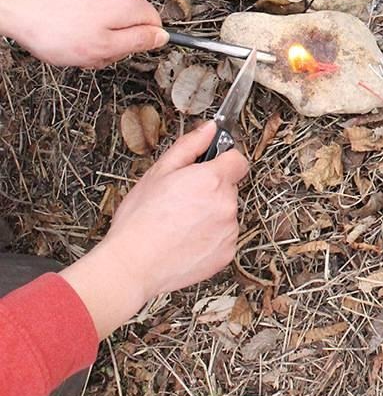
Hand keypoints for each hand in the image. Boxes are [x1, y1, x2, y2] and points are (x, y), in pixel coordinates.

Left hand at [0, 0, 167, 67]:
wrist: (20, 10)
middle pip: (135, 19)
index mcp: (128, 2)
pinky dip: (91, 20)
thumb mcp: (104, 47)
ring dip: (103, 32)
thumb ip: (139, 42)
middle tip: (94, 50)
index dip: (140, 42)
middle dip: (118, 39)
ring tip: (79, 41)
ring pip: (117, 14)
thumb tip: (163, 37)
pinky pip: (101, 6)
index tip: (119, 50)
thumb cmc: (57, 31)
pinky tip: (73, 29)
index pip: (155, 24)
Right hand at [61, 123, 249, 337]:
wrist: (131, 267)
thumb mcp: (159, 172)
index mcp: (212, 180)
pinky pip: (223, 237)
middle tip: (181, 201)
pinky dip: (209, 238)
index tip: (209, 167)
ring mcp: (229, 231)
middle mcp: (227, 204)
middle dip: (210, 190)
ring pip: (225, 213)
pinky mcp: (227, 253)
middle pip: (228, 187)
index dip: (222, 161)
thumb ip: (190, 145)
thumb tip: (210, 128)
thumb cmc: (139, 221)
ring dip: (210, 215)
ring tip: (179, 224)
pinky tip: (185, 241)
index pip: (238, 159)